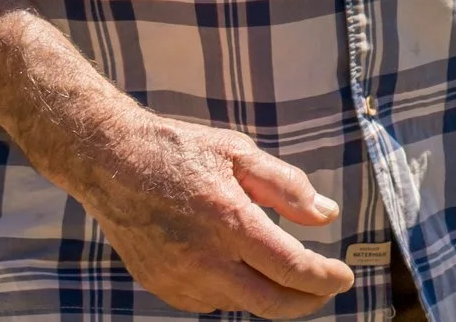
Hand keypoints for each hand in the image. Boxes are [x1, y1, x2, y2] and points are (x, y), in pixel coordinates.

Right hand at [72, 108, 353, 317]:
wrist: (110, 163)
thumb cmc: (180, 151)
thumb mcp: (239, 153)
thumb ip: (286, 186)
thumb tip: (325, 215)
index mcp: (228, 221)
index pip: (290, 268)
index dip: (323, 278)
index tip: (344, 276)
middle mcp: (203, 259)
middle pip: (270, 303)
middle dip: (306, 301)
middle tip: (325, 288)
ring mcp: (178, 279)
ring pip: (240, 303)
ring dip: (268, 293)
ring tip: (282, 269)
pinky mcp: (161, 286)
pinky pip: (209, 301)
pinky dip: (233, 291)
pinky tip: (237, 267)